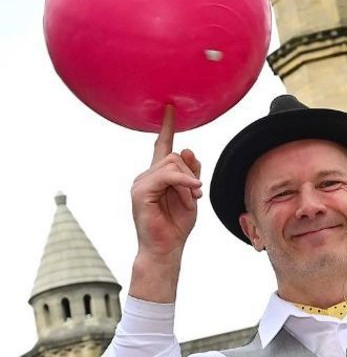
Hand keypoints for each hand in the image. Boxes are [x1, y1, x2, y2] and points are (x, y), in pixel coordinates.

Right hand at [130, 105, 202, 258]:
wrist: (166, 248)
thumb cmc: (177, 224)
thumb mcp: (192, 195)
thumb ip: (191, 173)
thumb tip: (189, 149)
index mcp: (158, 175)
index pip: (162, 146)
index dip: (167, 127)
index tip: (170, 108)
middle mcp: (146, 175)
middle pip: (175, 155)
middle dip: (191, 175)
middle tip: (195, 196)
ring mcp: (141, 182)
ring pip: (172, 164)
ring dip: (189, 183)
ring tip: (190, 201)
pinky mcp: (140, 191)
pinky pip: (167, 175)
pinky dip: (184, 182)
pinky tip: (193, 193)